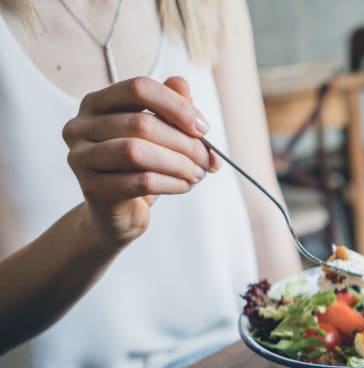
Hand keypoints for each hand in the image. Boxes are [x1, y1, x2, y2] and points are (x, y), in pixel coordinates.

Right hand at [62, 76, 218, 245]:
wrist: (118, 211)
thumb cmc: (140, 167)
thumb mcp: (159, 134)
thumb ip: (171, 107)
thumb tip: (182, 84)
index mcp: (97, 103)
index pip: (139, 88)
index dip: (177, 106)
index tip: (203, 128)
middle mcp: (80, 126)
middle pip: (141, 123)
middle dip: (184, 142)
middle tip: (207, 159)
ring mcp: (81, 158)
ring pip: (137, 152)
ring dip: (178, 164)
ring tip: (197, 173)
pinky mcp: (91, 188)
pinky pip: (139, 182)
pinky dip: (171, 183)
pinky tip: (185, 186)